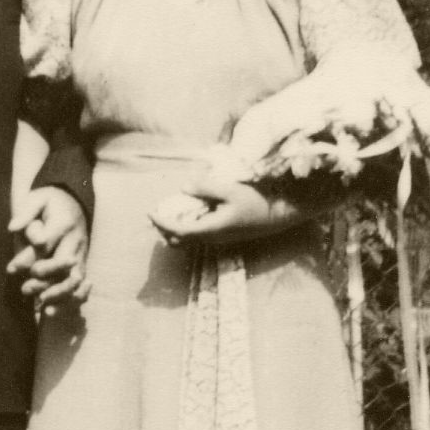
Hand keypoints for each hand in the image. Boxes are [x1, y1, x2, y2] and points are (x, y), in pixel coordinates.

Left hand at [7, 186, 89, 314]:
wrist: (74, 202)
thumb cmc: (50, 201)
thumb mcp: (37, 198)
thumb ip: (25, 212)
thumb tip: (12, 228)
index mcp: (63, 223)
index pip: (46, 243)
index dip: (28, 258)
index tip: (11, 269)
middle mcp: (75, 240)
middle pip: (64, 264)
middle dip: (45, 279)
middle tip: (24, 288)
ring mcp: (81, 254)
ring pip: (75, 279)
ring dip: (58, 294)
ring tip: (40, 303)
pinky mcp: (81, 265)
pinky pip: (80, 287)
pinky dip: (70, 301)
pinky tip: (52, 312)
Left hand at [151, 173, 287, 248]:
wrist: (279, 215)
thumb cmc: (256, 200)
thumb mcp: (231, 189)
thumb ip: (206, 188)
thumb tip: (183, 188)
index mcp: (212, 229)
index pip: (179, 231)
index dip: (162, 223)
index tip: (150, 212)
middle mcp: (212, 239)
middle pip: (179, 241)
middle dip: (164, 228)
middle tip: (157, 212)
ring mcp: (218, 240)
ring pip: (188, 241)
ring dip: (175, 229)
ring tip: (169, 212)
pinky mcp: (223, 237)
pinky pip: (198, 237)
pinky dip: (186, 228)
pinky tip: (189, 212)